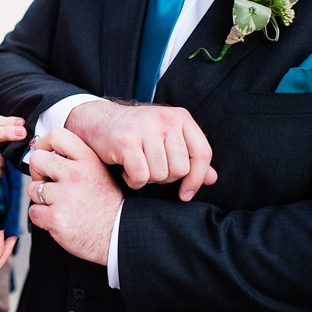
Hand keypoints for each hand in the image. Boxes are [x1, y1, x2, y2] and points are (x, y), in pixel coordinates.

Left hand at [27, 128, 122, 265]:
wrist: (118, 236)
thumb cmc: (106, 206)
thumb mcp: (99, 173)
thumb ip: (77, 160)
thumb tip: (46, 150)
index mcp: (88, 160)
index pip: (57, 135)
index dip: (44, 143)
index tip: (45, 154)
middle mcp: (76, 174)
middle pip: (37, 159)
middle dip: (38, 173)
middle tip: (48, 184)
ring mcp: (65, 196)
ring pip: (33, 188)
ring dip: (41, 199)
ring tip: (59, 205)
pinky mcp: (56, 218)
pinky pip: (33, 211)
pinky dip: (41, 218)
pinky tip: (58, 219)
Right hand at [65, 100, 216, 198]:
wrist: (98, 120)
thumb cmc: (137, 133)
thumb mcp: (166, 139)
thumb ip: (190, 157)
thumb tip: (213, 178)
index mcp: (180, 117)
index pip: (203, 153)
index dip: (197, 178)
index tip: (186, 193)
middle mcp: (165, 120)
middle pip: (180, 169)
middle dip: (165, 177)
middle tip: (151, 168)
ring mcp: (145, 129)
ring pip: (160, 175)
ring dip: (148, 179)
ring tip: (138, 166)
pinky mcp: (126, 141)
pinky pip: (141, 176)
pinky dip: (134, 181)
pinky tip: (127, 170)